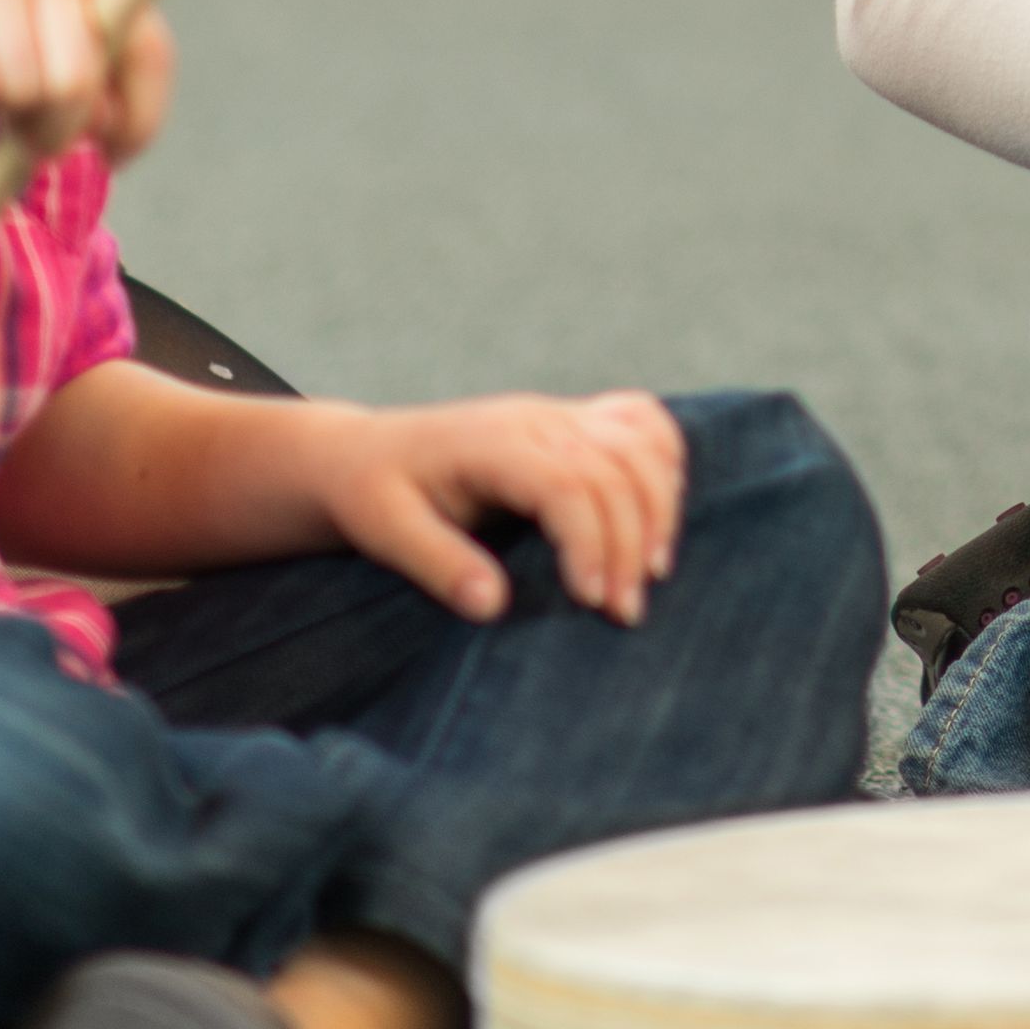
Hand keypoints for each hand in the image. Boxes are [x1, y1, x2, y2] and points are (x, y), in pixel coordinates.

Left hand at [306, 389, 686, 623]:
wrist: (363, 453)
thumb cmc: (371, 495)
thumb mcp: (382, 532)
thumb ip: (438, 565)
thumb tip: (494, 606)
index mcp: (490, 443)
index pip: (566, 483)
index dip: (590, 541)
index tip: (591, 602)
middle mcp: (536, 420)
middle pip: (614, 469)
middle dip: (631, 543)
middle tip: (624, 613)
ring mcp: (559, 416)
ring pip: (641, 444)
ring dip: (660, 508)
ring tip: (652, 574)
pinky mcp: (573, 422)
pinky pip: (642, 422)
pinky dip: (666, 462)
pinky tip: (662, 515)